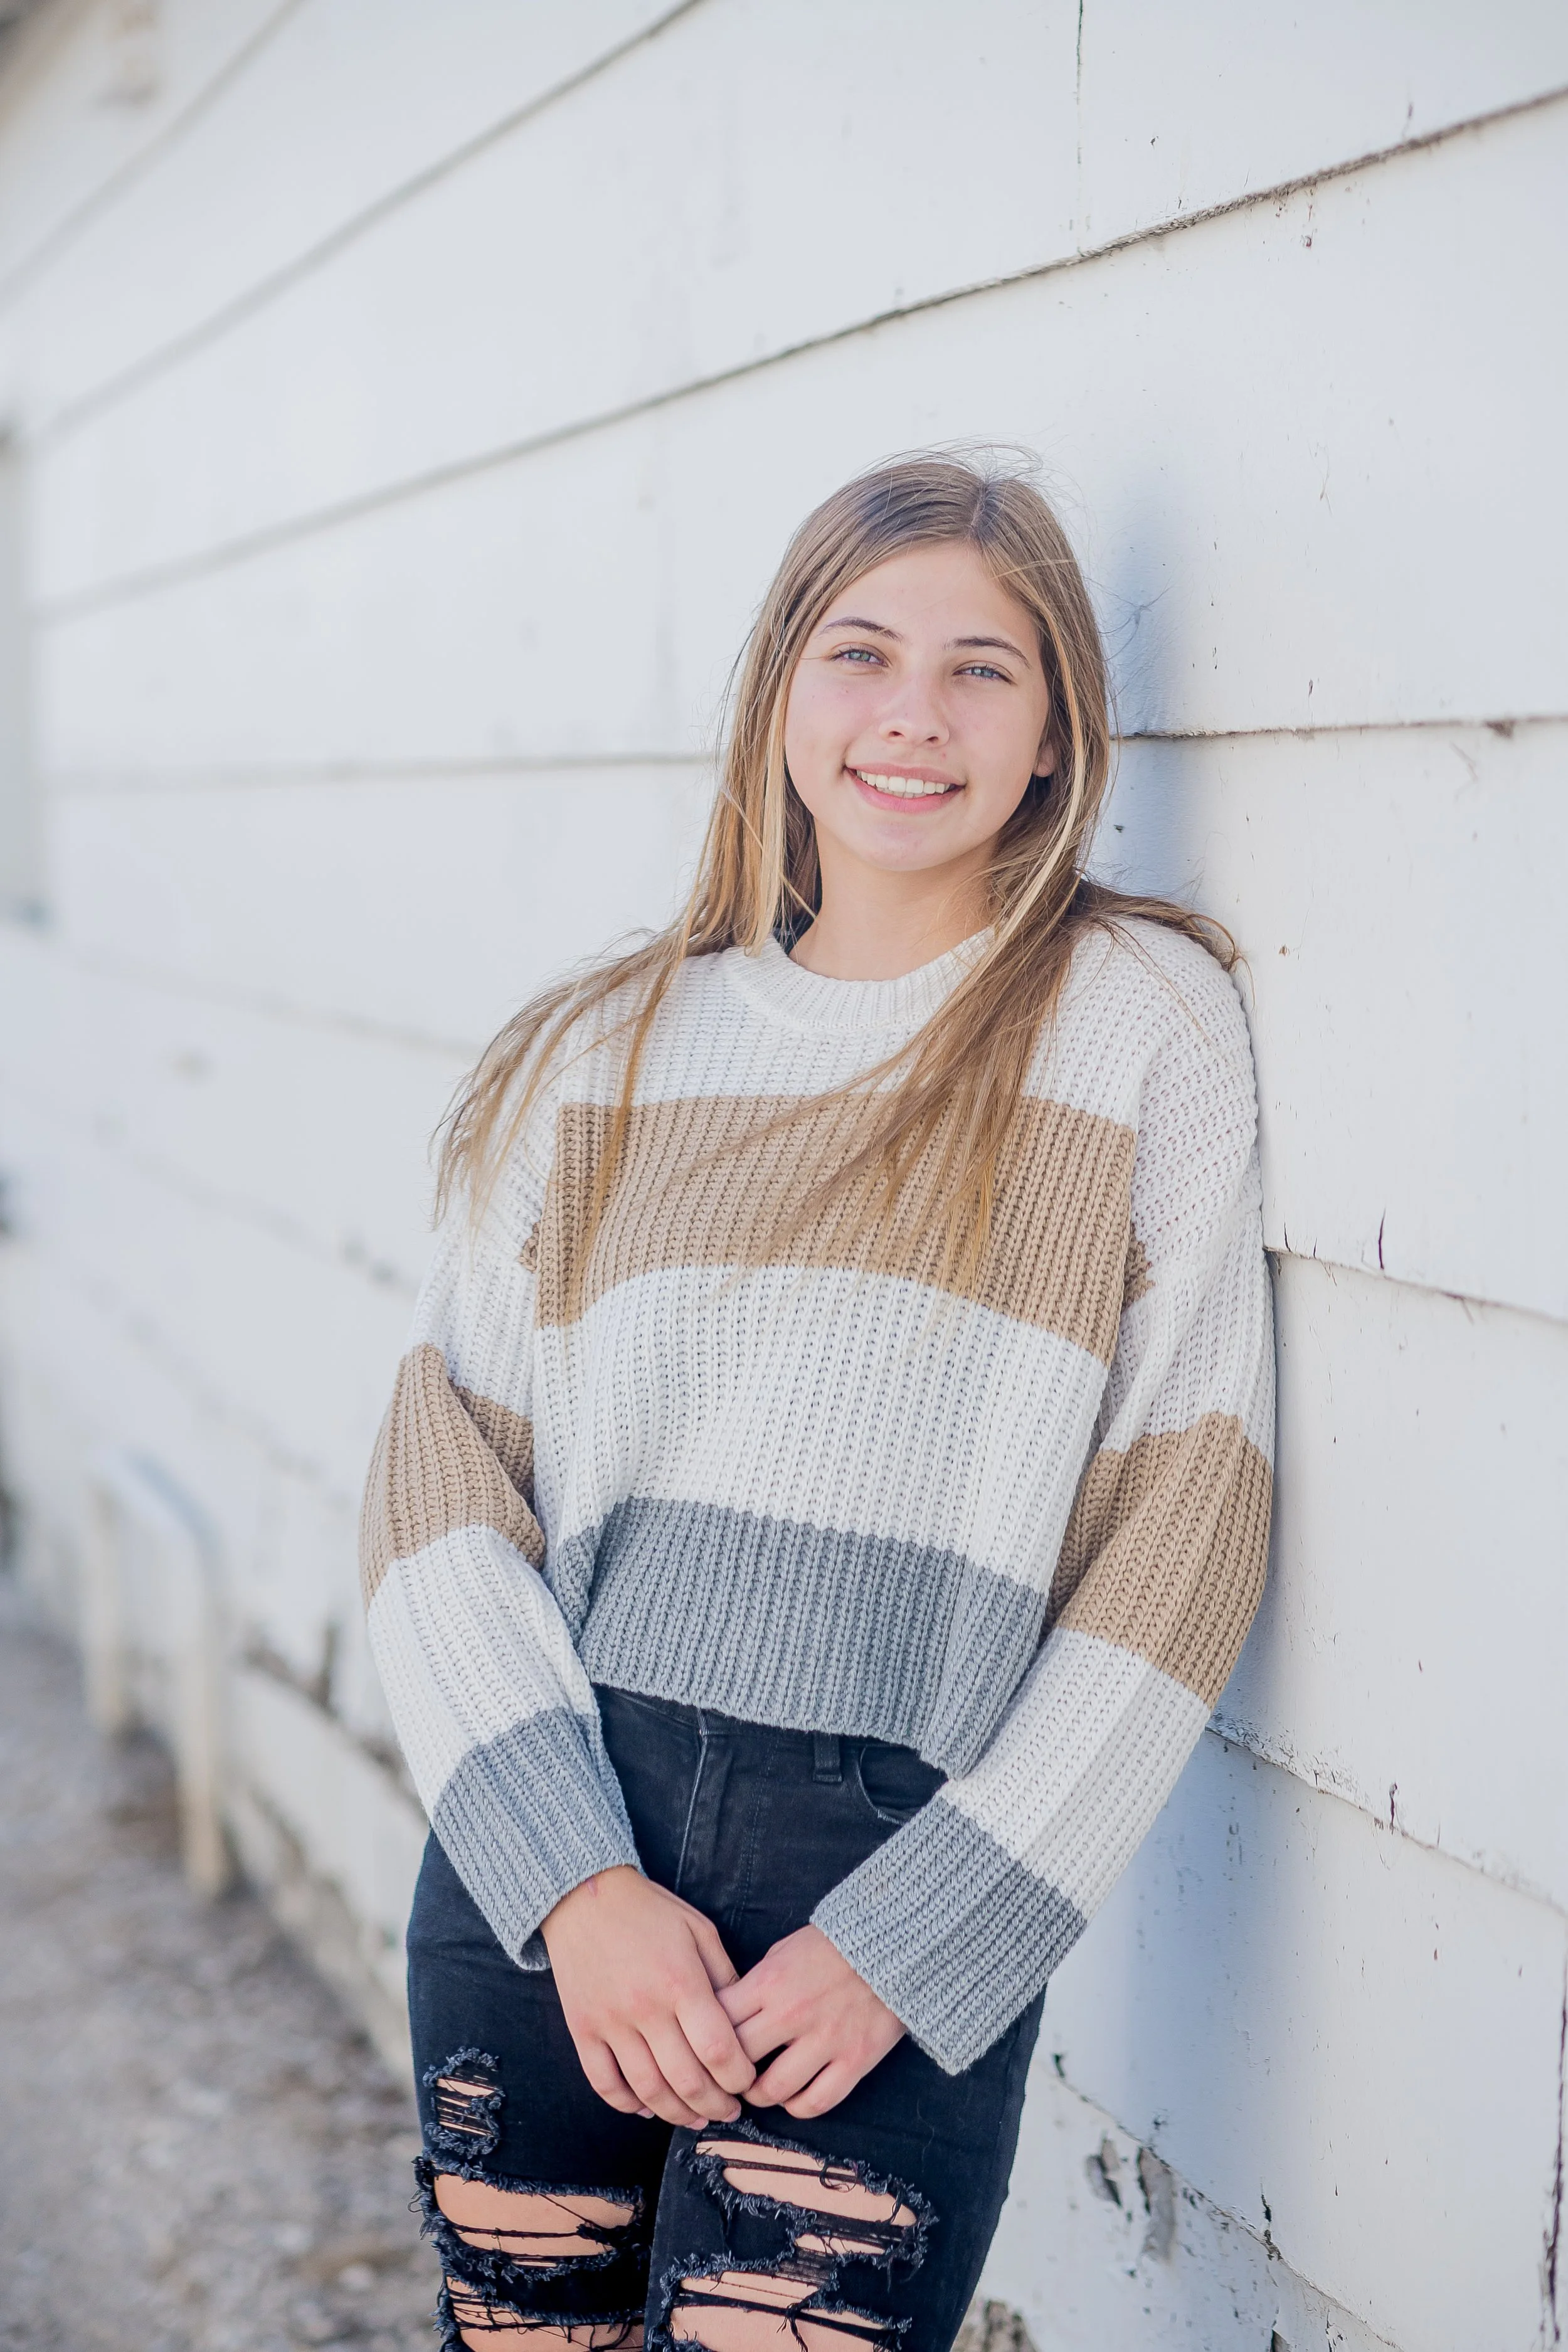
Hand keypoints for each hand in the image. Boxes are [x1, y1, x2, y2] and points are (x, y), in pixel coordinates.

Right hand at [540, 1867, 755, 2129]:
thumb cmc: (649, 1911)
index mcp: (680, 1980)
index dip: (738, 2076)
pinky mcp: (582, 2029)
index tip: (747, 2083)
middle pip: (686, 2079)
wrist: (584, 1897)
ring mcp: (610, 2022)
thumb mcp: (698, 1930)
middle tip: (728, 2110)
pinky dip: (627, 2105)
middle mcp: (645, 2007)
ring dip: (677, 2113)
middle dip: (715, 2104)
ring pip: (647, 2090)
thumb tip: (746, 2020)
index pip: (717, 2048)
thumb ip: (724, 1975)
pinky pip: (604, 2083)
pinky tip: (647, 2108)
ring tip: (696, 2116)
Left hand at [717, 1925, 904, 2117]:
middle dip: (727, 2072)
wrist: (893, 1945)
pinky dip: (798, 2107)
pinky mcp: (854, 2060)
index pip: (718, 2021)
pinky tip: (794, 2098)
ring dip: (759, 2096)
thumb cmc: (833, 1946)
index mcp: (770, 1982)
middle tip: (728, 2077)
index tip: (706, 2048)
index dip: (705, 2039)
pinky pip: (816, 2102)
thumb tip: (725, 2015)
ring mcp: (825, 2040)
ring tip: (758, 2091)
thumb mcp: (783, 1951)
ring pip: (773, 2090)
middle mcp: (793, 2013)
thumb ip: (755, 1983)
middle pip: (739, 2059)